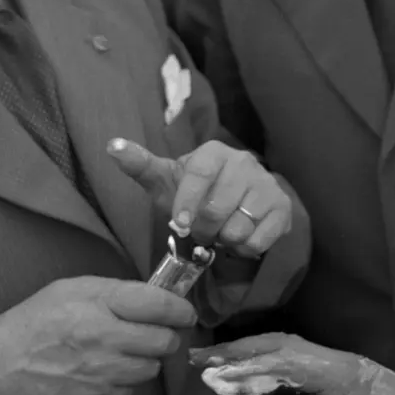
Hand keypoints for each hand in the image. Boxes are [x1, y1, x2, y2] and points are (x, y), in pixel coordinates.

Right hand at [0, 277, 195, 394]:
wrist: (1, 366)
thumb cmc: (38, 319)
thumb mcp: (74, 288)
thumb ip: (117, 291)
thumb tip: (156, 298)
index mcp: (102, 305)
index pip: (162, 306)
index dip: (181, 310)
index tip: (185, 313)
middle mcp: (107, 340)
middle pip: (165, 342)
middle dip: (166, 336)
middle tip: (155, 333)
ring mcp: (103, 375)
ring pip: (151, 370)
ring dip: (145, 361)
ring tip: (124, 352)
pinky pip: (130, 392)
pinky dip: (125, 383)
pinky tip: (105, 372)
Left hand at [108, 138, 290, 253]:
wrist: (238, 202)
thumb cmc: (195, 192)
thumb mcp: (166, 180)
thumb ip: (140, 165)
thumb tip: (111, 146)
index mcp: (215, 152)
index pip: (201, 173)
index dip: (188, 201)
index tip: (180, 223)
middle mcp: (245, 163)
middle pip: (219, 207)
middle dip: (204, 229)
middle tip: (200, 232)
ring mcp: (267, 185)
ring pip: (239, 227)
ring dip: (223, 240)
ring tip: (221, 233)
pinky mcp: (283, 209)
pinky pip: (259, 240)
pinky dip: (244, 248)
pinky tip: (239, 238)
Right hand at [190, 333, 394, 394]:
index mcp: (340, 373)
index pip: (283, 362)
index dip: (245, 369)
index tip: (210, 378)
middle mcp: (337, 360)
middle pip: (280, 345)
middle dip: (238, 352)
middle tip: (197, 361)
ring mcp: (339, 365)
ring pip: (287, 348)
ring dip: (250, 353)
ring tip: (213, 364)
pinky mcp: (341, 374)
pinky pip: (296, 359)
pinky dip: (267, 362)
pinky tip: (250, 372)